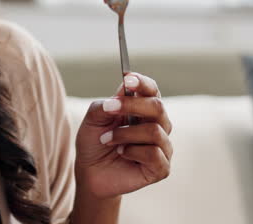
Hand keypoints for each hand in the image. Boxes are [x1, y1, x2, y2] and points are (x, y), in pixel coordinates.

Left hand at [74, 72, 172, 198]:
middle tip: (109, 109)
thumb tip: (120, 96)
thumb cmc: (95, 142)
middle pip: (157, 107)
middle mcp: (158, 125)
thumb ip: (105, 105)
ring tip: (107, 139)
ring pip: (154, 131)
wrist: (90, 172)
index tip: (128, 79)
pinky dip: (132, 152)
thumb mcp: (93, 119)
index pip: (151, 90)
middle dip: (131, 106)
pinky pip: (154, 154)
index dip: (142, 83)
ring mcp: (162, 146)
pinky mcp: (161, 168)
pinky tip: (122, 153)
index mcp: (143, 109)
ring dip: (124, 134)